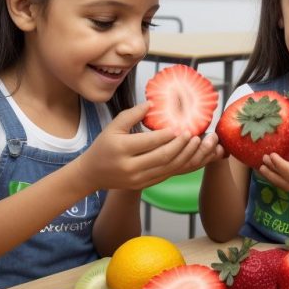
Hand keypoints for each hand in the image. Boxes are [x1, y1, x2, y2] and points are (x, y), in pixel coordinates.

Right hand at [75, 103, 222, 190]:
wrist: (92, 174)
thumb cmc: (104, 146)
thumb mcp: (113, 126)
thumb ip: (132, 114)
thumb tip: (152, 103)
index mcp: (121, 149)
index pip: (150, 141)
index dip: (168, 134)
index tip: (181, 126)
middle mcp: (130, 166)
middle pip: (163, 157)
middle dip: (181, 146)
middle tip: (193, 134)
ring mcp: (138, 179)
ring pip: (168, 168)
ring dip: (185, 156)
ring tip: (196, 144)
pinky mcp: (143, 185)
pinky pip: (166, 175)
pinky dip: (179, 165)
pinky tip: (188, 155)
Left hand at [256, 135, 288, 191]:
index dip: (280, 166)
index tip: (272, 154)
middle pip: (285, 182)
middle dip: (272, 172)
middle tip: (264, 158)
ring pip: (283, 184)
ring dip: (271, 176)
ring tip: (261, 164)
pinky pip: (283, 181)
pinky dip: (274, 175)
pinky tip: (266, 165)